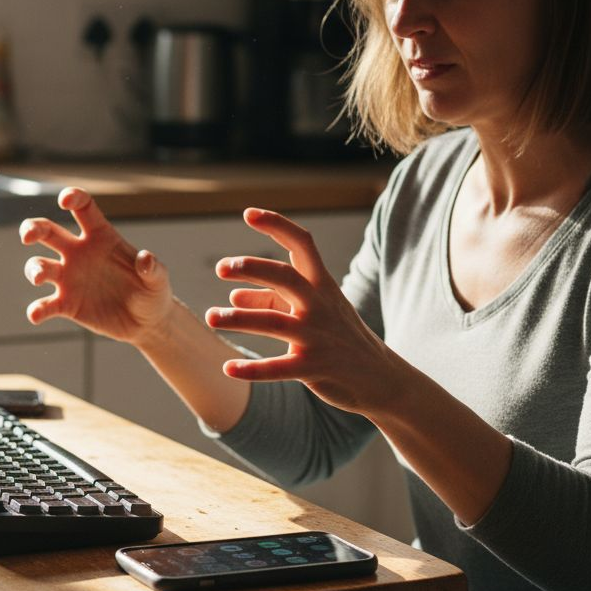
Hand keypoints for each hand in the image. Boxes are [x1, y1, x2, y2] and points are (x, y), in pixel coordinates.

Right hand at [19, 187, 175, 344]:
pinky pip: (45, 305)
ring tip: (40, 277)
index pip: (83, 208)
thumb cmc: (153, 293)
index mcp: (101, 237)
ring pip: (39, 266)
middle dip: (33, 228)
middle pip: (48, 231)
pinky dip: (37, 309)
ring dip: (34, 269)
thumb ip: (153, 269)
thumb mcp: (158, 281)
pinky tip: (36, 314)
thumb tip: (145, 258)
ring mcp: (69, 279)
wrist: (146, 323)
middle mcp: (79, 253)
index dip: (73, 198)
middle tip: (27, 236)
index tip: (65, 200)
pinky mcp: (66, 304)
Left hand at [204, 208, 396, 414]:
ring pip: (273, 323)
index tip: (248, 213)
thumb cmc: (339, 336)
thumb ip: (270, 301)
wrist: (380, 377)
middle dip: (252, 268)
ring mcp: (317, 336)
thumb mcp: (311, 311)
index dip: (276, 225)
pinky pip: (278, 368)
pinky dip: (252, 369)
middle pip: (285, 277)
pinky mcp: (313, 367)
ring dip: (238, 319)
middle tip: (222, 268)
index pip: (302, 244)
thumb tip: (233, 296)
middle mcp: (319, 305)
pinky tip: (228, 368)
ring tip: (211, 317)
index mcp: (321, 284)